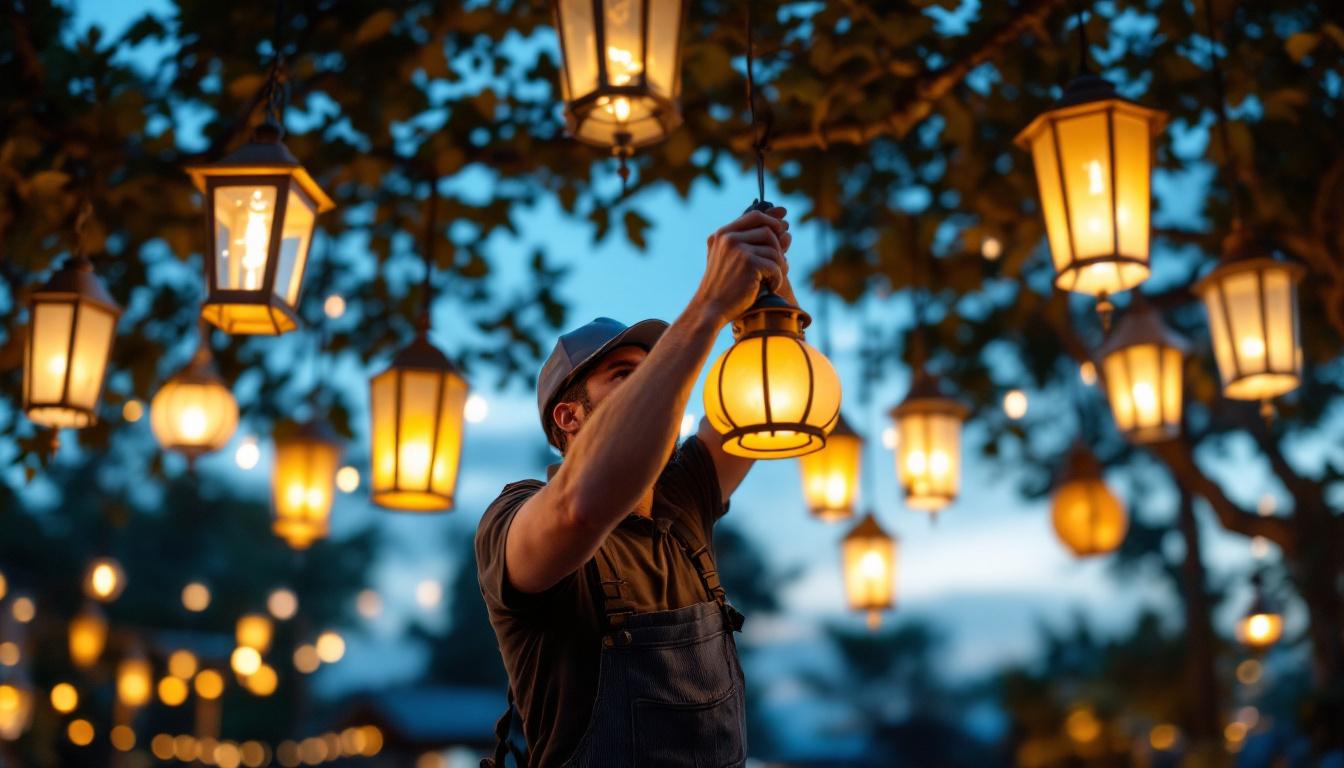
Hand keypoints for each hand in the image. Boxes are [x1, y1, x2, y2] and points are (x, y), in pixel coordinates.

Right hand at [693, 205, 791, 325]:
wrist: (710, 308)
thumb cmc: (723, 286)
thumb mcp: (725, 258)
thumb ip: (744, 242)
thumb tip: (784, 228)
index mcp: (722, 234)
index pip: (754, 216)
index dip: (772, 221)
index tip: (782, 231)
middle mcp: (729, 238)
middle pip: (768, 231)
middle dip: (778, 249)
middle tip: (779, 265)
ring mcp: (738, 249)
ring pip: (773, 250)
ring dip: (778, 267)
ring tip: (771, 280)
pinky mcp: (749, 263)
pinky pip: (775, 266)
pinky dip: (777, 279)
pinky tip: (770, 287)